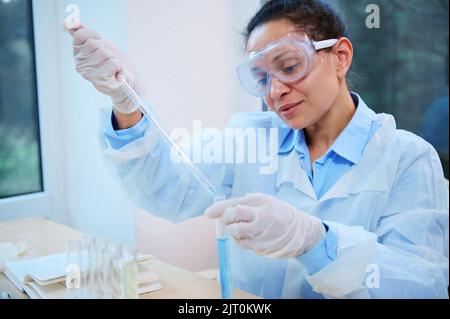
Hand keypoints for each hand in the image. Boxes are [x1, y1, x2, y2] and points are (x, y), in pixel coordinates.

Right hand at [69, 26, 143, 113]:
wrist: (128, 81)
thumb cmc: (114, 62)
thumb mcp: (100, 44)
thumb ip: (85, 33)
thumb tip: (70, 22)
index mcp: (77, 53)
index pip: (80, 35)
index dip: (94, 34)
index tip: (101, 41)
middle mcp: (80, 63)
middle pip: (94, 43)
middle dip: (107, 48)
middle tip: (110, 58)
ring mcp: (88, 73)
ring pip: (104, 53)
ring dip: (114, 57)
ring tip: (113, 66)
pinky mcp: (99, 80)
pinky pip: (112, 63)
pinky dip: (118, 66)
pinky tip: (116, 72)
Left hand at [206, 193, 324, 257]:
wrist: (303, 232)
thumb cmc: (280, 212)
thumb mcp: (266, 201)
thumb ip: (245, 203)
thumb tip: (222, 209)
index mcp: (262, 204)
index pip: (235, 206)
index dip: (219, 210)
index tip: (208, 213)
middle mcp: (262, 219)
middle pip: (233, 220)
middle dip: (227, 220)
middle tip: (230, 219)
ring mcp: (262, 235)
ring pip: (235, 234)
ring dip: (235, 231)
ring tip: (246, 227)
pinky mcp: (262, 248)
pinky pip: (243, 244)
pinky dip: (242, 240)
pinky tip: (252, 235)